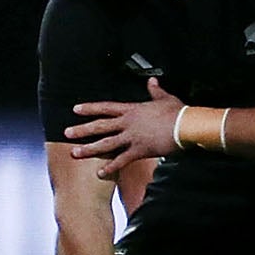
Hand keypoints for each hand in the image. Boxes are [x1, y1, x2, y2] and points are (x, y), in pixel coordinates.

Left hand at [68, 79, 183, 178]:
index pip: (105, 107)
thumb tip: (152, 81)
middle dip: (82, 130)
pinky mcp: (140, 150)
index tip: (75, 109)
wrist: (187, 126)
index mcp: (132, 110)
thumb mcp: (165, 98)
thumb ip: (155, 91)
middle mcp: (128, 123)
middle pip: (100, 126)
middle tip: (66, 133)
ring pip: (106, 143)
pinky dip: (111, 167)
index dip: (89, 108)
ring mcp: (132, 137)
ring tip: (74, 153)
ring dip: (89, 149)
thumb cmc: (178, 112)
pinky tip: (100, 173)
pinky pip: (122, 160)